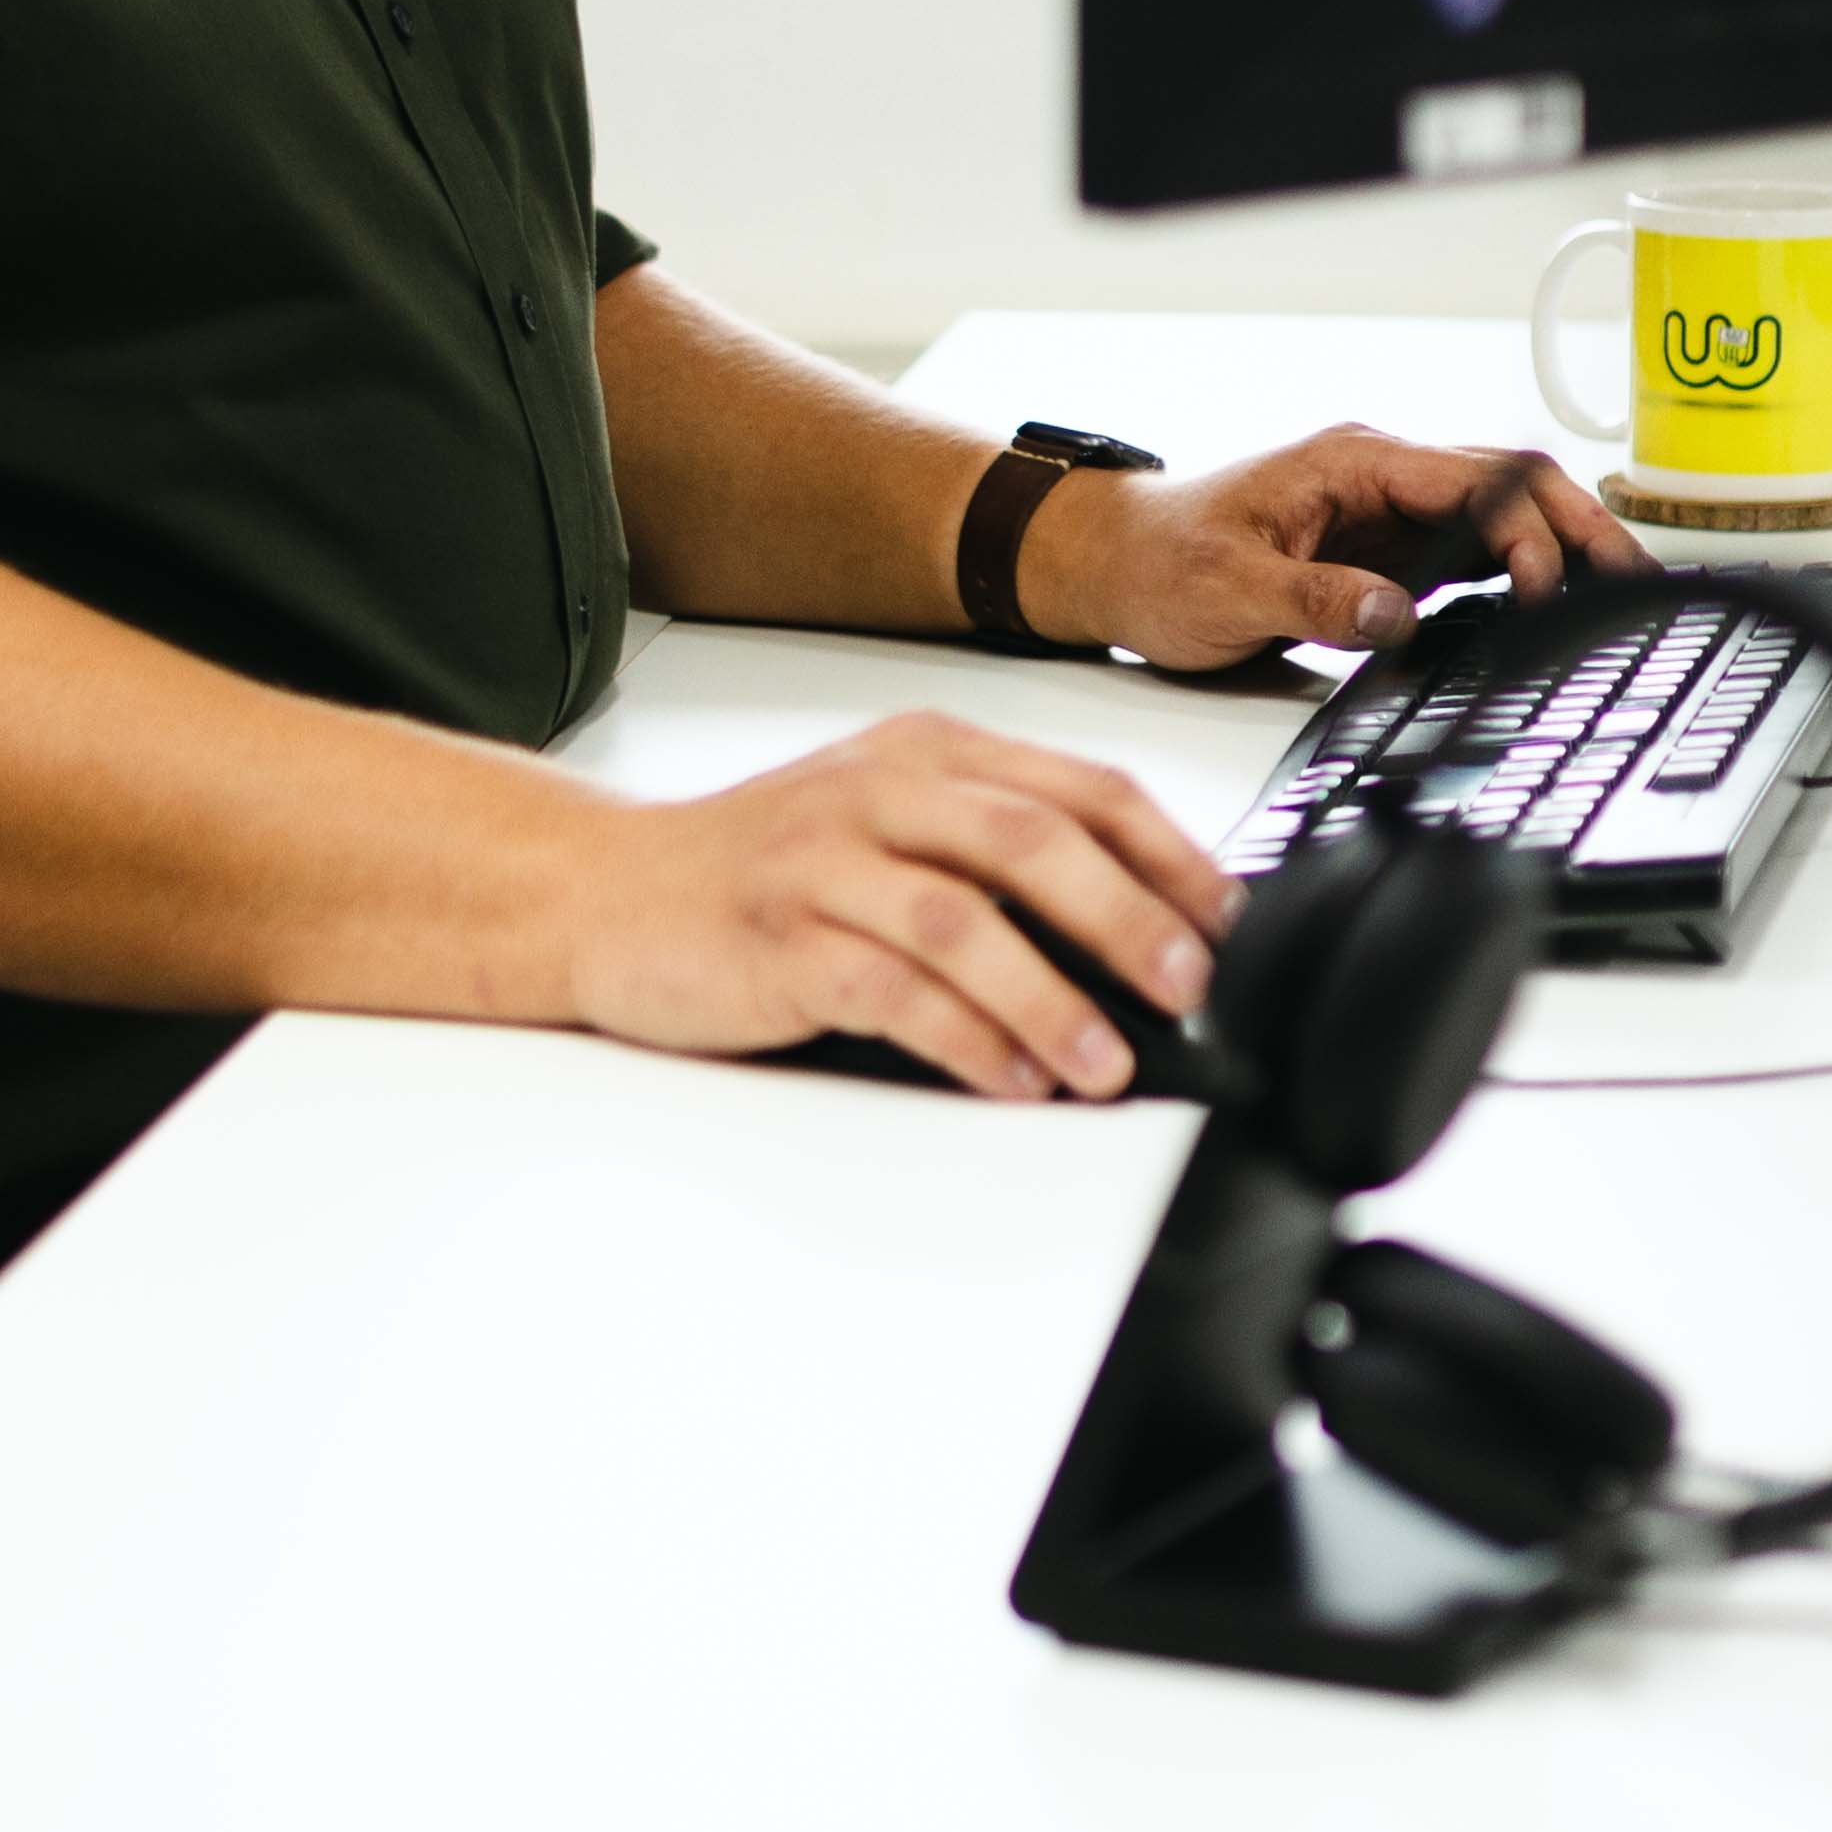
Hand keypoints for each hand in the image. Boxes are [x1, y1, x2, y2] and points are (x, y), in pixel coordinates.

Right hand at [553, 711, 1233, 1100]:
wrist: (605, 891)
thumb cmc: (760, 869)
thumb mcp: (886, 823)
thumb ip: (992, 851)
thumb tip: (1139, 927)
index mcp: (926, 753)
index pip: (1079, 787)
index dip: (1168, 855)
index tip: (1227, 922)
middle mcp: (878, 792)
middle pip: (1033, 842)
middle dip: (1130, 920)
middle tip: (1190, 987)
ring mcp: (822, 863)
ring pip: (964, 920)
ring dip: (1051, 998)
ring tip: (1105, 1062)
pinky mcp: (777, 941)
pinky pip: (889, 990)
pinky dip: (963, 1039)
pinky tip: (1009, 1079)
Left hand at [1029, 428, 1647, 668]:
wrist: (1112, 561)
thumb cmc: (1160, 560)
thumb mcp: (1227, 587)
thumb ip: (1315, 601)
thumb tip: (1398, 616)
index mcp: (1354, 463)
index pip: (1474, 478)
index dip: (1526, 530)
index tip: (1543, 589)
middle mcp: (1383, 477)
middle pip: (1511, 485)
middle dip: (1580, 527)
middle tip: (1637, 581)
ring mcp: (1390, 514)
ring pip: (1504, 516)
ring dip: (1563, 548)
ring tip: (1623, 594)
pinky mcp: (1386, 552)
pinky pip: (1474, 553)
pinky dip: (1525, 574)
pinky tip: (1559, 608)